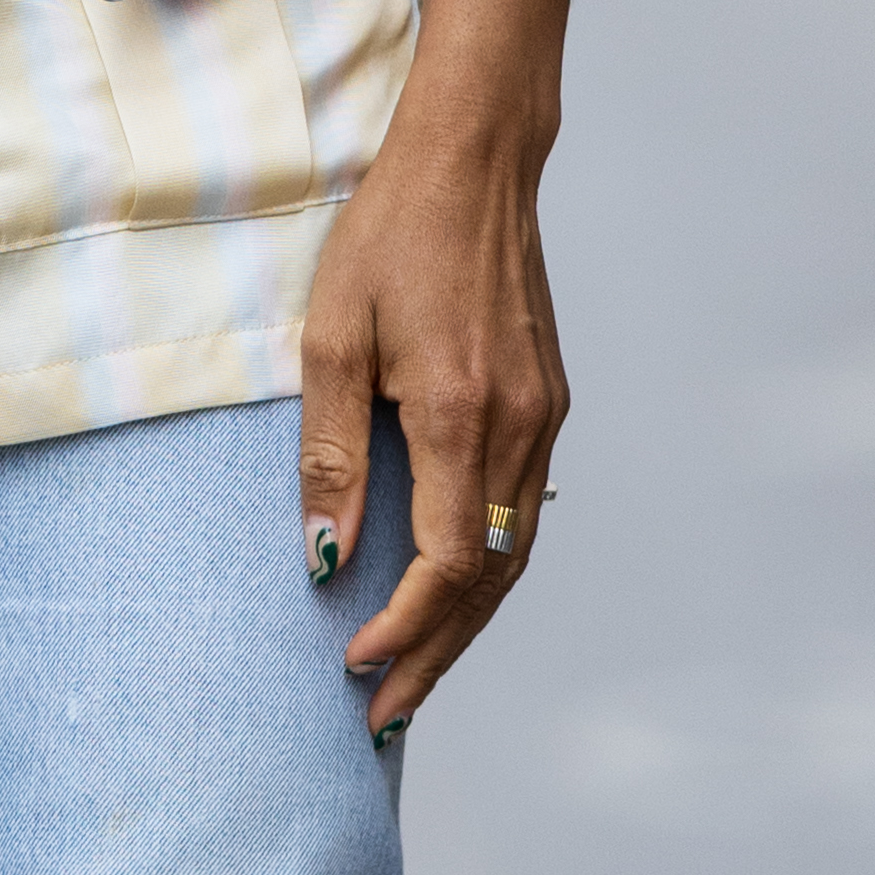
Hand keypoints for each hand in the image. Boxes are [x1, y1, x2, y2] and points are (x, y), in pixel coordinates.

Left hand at [295, 0, 572, 743]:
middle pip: (489, 581)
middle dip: (435, 654)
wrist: (475, 160)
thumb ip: (330, 453)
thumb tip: (328, 556)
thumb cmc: (390, 236)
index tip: (354, 667)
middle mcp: (518, 427)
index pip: (446, 564)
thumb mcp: (331, 338)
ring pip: (514, 554)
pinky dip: (489, 571)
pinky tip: (453, 594)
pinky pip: (523, 512)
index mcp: (460, 414)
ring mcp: (543, 417)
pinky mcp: (547, 401)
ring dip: (466, 624)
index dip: (405, 630)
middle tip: (382, 715)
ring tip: (415, 675)